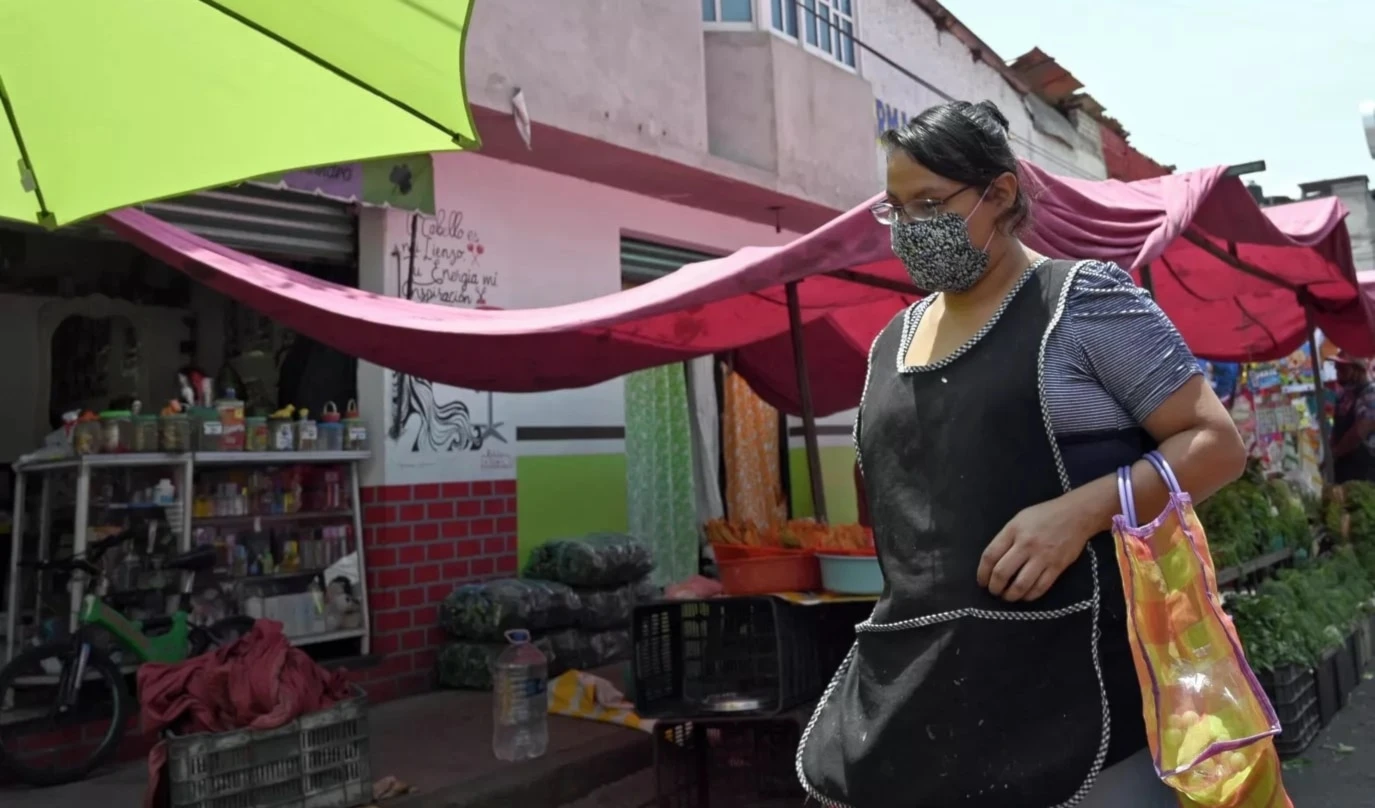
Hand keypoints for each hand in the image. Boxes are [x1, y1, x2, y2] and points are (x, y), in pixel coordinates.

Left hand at [977, 496, 1094, 601]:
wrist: (1076, 515)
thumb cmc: (1044, 515)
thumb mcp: (1019, 520)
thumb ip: (1006, 538)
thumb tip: (993, 562)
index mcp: (1013, 531)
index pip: (990, 556)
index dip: (982, 573)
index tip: (982, 581)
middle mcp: (1026, 544)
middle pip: (1002, 573)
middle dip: (994, 587)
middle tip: (994, 592)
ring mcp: (1043, 557)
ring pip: (1021, 584)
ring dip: (1010, 595)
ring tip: (1007, 597)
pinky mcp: (1057, 567)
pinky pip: (1040, 587)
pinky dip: (1029, 596)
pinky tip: (1025, 596)